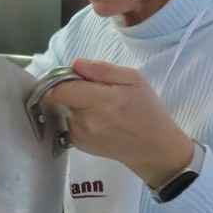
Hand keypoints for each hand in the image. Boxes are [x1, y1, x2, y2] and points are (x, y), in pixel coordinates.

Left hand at [46, 58, 193, 187]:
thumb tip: (75, 64)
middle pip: (61, 98)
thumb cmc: (146, 110)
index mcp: (102, 101)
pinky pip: (69, 123)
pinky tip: (98, 121)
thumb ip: (102, 69)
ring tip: (100, 108)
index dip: (61, 79)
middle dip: (73, 90)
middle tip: (95, 92)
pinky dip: (78, 118)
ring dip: (76, 105)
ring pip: (65, 110)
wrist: (153, 148)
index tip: (75, 77)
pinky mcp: (78, 145)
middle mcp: (87, 121)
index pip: (60, 89)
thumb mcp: (133, 79)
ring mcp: (80, 136)